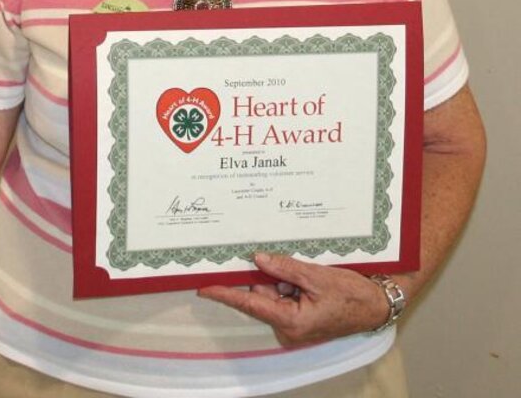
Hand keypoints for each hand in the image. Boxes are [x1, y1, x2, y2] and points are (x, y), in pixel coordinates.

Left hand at [199, 253, 389, 346]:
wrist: (376, 305)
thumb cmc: (352, 295)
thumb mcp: (317, 277)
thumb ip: (285, 268)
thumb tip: (257, 259)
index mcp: (291, 322)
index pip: (251, 304)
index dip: (226, 294)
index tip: (204, 288)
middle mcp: (289, 327)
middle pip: (261, 295)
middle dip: (259, 275)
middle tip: (250, 252)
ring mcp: (294, 323)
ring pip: (272, 292)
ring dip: (276, 276)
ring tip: (292, 263)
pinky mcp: (300, 316)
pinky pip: (284, 294)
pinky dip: (285, 281)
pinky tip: (296, 269)